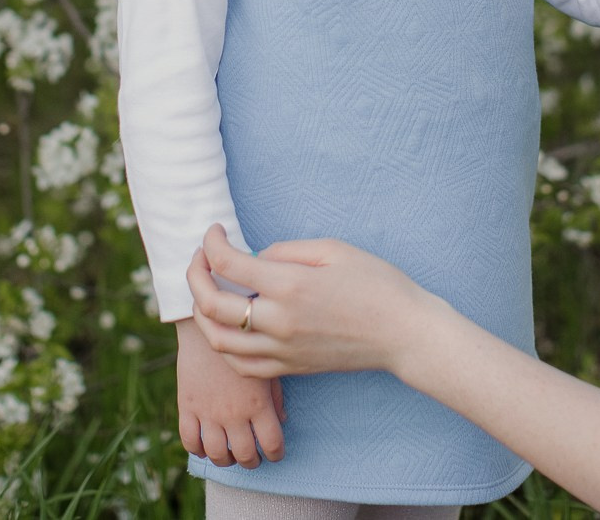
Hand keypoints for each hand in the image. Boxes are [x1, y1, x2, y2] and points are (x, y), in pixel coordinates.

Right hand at [175, 315, 285, 467]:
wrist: (207, 321)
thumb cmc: (244, 340)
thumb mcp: (266, 365)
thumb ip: (276, 397)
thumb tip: (280, 421)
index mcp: (258, 404)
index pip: (271, 445)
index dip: (275, 454)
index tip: (275, 453)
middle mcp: (233, 413)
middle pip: (244, 455)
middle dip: (251, 462)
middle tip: (252, 458)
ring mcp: (208, 412)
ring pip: (216, 454)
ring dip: (224, 459)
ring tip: (228, 454)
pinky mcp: (187, 405)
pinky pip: (189, 439)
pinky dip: (197, 449)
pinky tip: (204, 444)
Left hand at [187, 223, 444, 380]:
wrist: (404, 333)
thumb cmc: (376, 284)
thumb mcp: (333, 249)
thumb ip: (286, 249)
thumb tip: (254, 257)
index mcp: (291, 285)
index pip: (228, 263)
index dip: (212, 242)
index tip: (214, 231)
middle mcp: (280, 322)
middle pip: (211, 304)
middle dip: (194, 275)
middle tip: (200, 258)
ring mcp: (283, 350)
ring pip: (219, 341)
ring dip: (202, 314)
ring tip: (207, 292)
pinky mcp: (290, 368)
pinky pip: (241, 366)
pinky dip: (225, 346)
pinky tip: (230, 326)